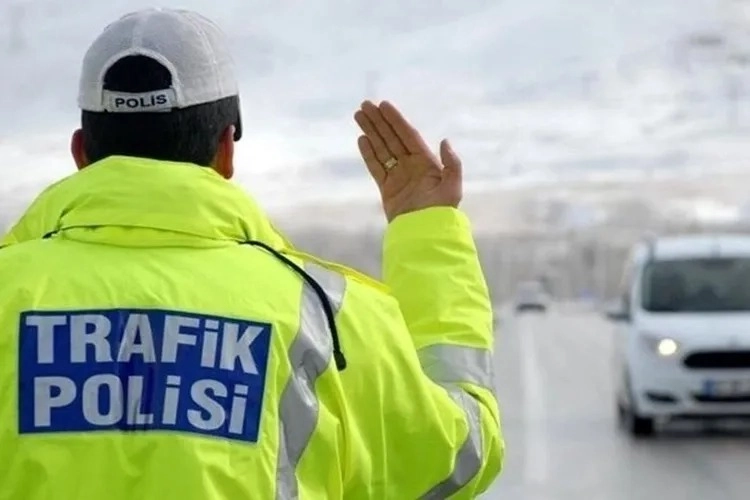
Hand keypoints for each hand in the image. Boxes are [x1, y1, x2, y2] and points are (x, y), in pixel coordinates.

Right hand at [354, 100, 462, 222]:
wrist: (424, 234)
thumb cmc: (441, 212)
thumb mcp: (452, 187)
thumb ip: (451, 163)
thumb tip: (444, 141)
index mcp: (426, 162)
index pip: (408, 135)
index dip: (396, 120)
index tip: (384, 105)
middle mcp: (411, 166)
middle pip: (392, 138)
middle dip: (379, 121)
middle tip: (365, 105)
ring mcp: (397, 176)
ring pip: (381, 149)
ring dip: (370, 132)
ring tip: (359, 116)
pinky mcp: (387, 188)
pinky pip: (376, 166)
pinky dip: (368, 153)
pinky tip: (362, 139)